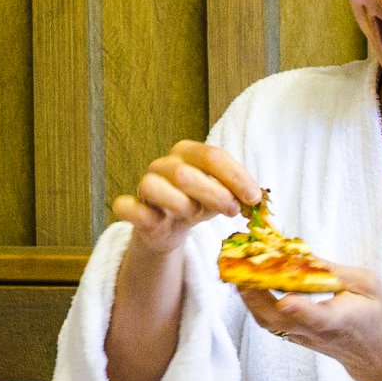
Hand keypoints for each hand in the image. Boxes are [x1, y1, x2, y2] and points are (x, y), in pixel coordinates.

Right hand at [110, 139, 262, 254]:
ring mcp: (145, 185)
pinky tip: (160, 222)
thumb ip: (236, 192)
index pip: (212, 156)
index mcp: (188, 153)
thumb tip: (255, 198)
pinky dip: (141, 215)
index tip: (254, 198)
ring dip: (180, 204)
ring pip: (154, 186)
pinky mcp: (132, 209)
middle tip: (233, 211)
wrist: (169, 227)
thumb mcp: (221, 195)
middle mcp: (164, 165)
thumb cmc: (198, 203)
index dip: (236, 177)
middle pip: (185, 173)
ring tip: (195, 216)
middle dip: (214, 193)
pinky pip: (126, 207)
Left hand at [236, 261, 381, 372]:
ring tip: (235, 269)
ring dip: (248, 296)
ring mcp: (301, 337)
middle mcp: (315, 331)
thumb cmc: (374, 314)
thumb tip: (303, 256)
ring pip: (266, 321)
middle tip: (239, 265)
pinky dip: (253, 301)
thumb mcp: (367, 284)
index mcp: (339, 319)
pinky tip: (245, 281)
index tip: (286, 300)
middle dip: (255, 294)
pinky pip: (267, 320)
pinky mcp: (293, 336)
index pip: (317, 317)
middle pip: (278, 319)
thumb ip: (334, 272)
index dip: (300, 309)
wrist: (374, 353)